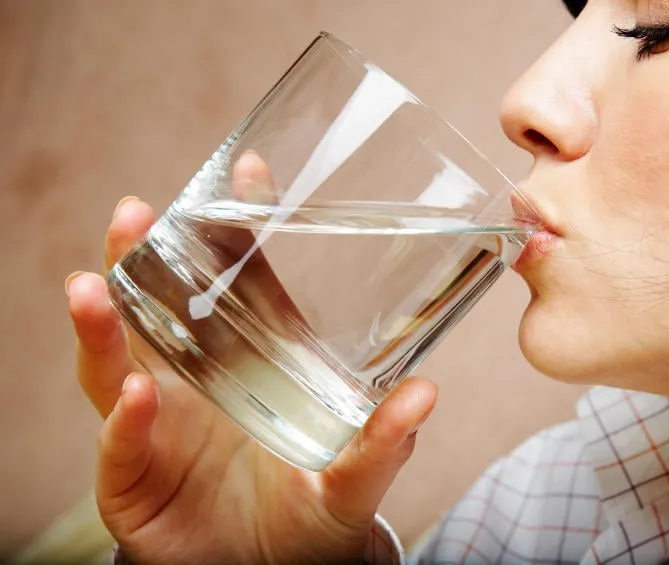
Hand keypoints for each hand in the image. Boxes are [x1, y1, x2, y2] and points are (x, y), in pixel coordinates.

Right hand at [66, 152, 437, 563]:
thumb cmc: (310, 514)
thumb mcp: (352, 476)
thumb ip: (382, 441)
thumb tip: (424, 394)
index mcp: (247, 364)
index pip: (237, 284)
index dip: (237, 229)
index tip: (250, 171)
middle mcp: (193, 385)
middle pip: (156, 309)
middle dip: (140, 260)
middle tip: (137, 215)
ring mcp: (156, 426)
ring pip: (116, 364)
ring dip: (103, 325)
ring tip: (96, 286)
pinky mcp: (134, 478)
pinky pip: (121, 445)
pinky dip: (124, 422)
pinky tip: (135, 396)